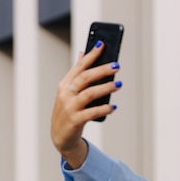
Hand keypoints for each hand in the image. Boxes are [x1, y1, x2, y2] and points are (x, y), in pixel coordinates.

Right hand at [50, 41, 121, 167]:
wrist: (60, 136)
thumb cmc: (69, 111)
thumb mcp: (69, 92)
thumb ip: (77, 74)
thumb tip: (82, 53)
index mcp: (65, 84)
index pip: (79, 66)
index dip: (90, 55)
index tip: (102, 44)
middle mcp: (65, 94)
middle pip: (85, 78)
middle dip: (101, 70)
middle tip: (116, 65)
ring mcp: (69, 107)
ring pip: (89, 94)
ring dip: (105, 88)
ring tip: (119, 84)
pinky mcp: (75, 120)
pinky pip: (92, 113)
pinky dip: (104, 109)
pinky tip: (113, 107)